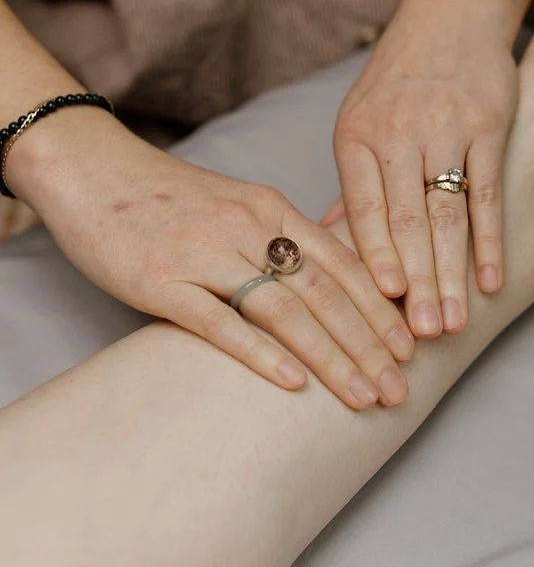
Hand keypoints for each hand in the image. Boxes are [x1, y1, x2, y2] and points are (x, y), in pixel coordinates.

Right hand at [10, 109, 413, 410]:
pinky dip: (259, 354)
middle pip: (324, 291)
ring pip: (284, 310)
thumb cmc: (165, 196)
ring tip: (364, 396)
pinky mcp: (161, 280)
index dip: (380, 308)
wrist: (90, 170)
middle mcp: (247, 227)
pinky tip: (291, 384)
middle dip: (368, 343)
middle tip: (400, 388)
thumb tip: (331, 273)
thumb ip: (281, 235)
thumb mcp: (236, 202)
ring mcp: (204, 254)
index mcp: (270, 207)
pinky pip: (218, 322)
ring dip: (330, 357)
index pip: (341, 262)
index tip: (409, 347)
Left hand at [333, 9, 517, 337]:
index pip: (363, 208)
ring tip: (454, 323)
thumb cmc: (400, 80)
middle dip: (413, 283)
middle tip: (418, 337)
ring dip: (451, 274)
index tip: (380, 305)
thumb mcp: (363, 121)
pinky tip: (491, 280)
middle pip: (406, 221)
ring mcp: (445, 128)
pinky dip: (490, 240)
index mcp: (356, 136)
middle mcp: (398, 132)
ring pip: (446, 214)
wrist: (451, 16)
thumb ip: (355, 186)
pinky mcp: (488, 124)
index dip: (372, 257)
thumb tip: (329, 247)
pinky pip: (487, 192)